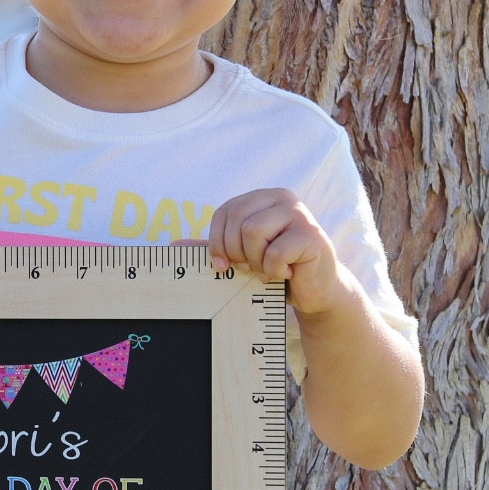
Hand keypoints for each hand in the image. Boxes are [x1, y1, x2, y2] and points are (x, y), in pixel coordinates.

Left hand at [207, 190, 341, 313]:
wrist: (315, 291)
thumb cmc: (277, 270)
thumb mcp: (242, 256)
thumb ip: (214, 247)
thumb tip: (173, 246)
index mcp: (263, 198)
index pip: (225, 212)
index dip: (217, 242)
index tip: (224, 265)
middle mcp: (282, 199)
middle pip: (237, 219)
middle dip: (237, 252)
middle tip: (252, 269)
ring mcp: (299, 214)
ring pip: (253, 231)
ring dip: (256, 261)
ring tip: (270, 270)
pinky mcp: (311, 235)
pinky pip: (275, 252)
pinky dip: (274, 271)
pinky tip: (288, 273)